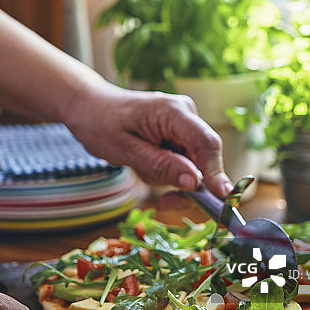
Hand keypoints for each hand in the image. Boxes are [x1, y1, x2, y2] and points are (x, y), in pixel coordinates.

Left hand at [68, 86, 232, 197]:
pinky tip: (145, 165)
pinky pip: (184, 162)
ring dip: (170, 177)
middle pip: (204, 158)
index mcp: (173, 111)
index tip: (220, 198)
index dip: (216, 172)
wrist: (89, 106)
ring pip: (194, 165)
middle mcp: (186, 114)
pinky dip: (167, 172)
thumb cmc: (101, 123)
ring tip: (140, 168)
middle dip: (185, 183)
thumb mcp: (125, 150)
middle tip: (163, 203)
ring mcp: (184, 124)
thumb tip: (195, 182)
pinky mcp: (180, 134)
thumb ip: (161, 166)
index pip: (206, 143)